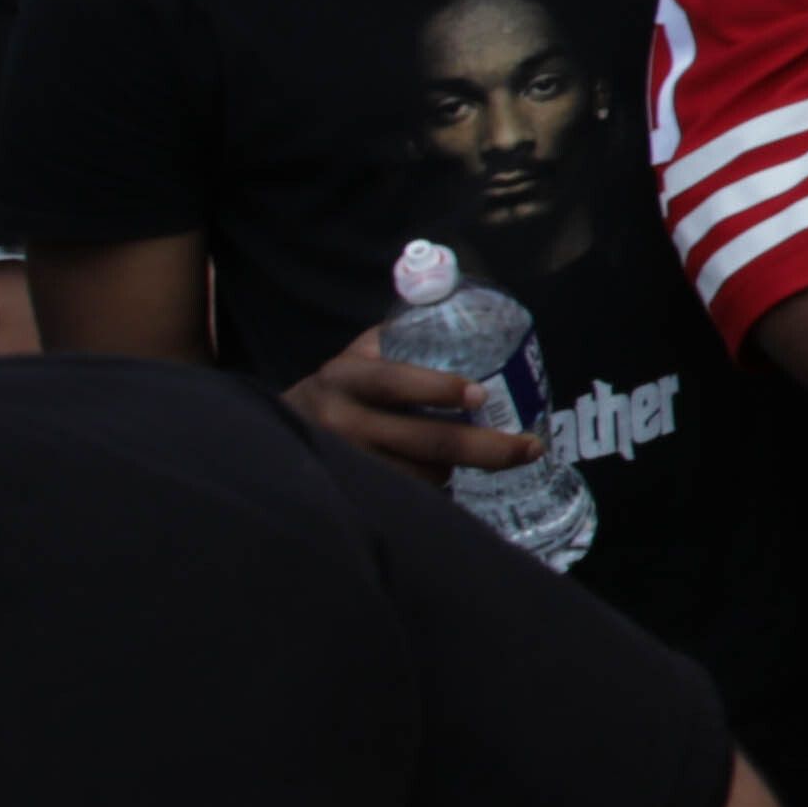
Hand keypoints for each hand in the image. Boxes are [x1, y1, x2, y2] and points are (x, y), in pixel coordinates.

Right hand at [292, 321, 538, 477]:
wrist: (279, 433)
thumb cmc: (340, 388)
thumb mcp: (359, 355)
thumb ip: (402, 336)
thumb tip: (462, 308)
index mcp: (346, 377)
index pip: (394, 383)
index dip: (437, 389)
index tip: (480, 394)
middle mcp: (342, 422)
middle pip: (426, 442)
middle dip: (487, 448)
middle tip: (528, 447)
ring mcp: (347, 464)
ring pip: (423, 475)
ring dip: (458, 469)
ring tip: (474, 455)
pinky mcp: (351, 495)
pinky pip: (410, 498)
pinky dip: (437, 489)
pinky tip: (447, 478)